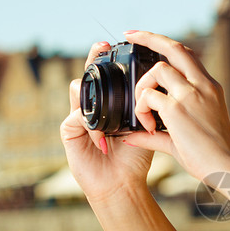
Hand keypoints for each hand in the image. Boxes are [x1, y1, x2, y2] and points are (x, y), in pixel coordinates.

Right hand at [60, 42, 153, 202]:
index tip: (116, 43)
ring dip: (87, 87)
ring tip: (95, 85)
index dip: (109, 58)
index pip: (108, 75)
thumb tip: (161, 83)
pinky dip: (91, 124)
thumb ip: (148, 107)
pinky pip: (76, 118)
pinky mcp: (68, 132)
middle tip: (100, 46)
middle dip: (92, 59)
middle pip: (89, 76)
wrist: (122, 186)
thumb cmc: (135, 159)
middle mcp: (93, 107)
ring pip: (77, 90)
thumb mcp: (146, 128)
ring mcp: (78, 117)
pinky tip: (104, 138)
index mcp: (111, 104)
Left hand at [118, 31, 229, 181]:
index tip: (145, 39)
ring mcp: (191, 94)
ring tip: (144, 112)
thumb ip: (156, 134)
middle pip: (174, 48)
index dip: (165, 44)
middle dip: (148, 37)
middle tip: (129, 35)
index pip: (186, 55)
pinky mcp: (178, 108)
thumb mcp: (184, 138)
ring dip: (143, 87)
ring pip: (157, 70)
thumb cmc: (212, 156)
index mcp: (209, 87)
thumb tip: (131, 136)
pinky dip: (141, 109)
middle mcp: (203, 85)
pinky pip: (148, 96)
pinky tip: (150, 127)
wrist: (228, 168)